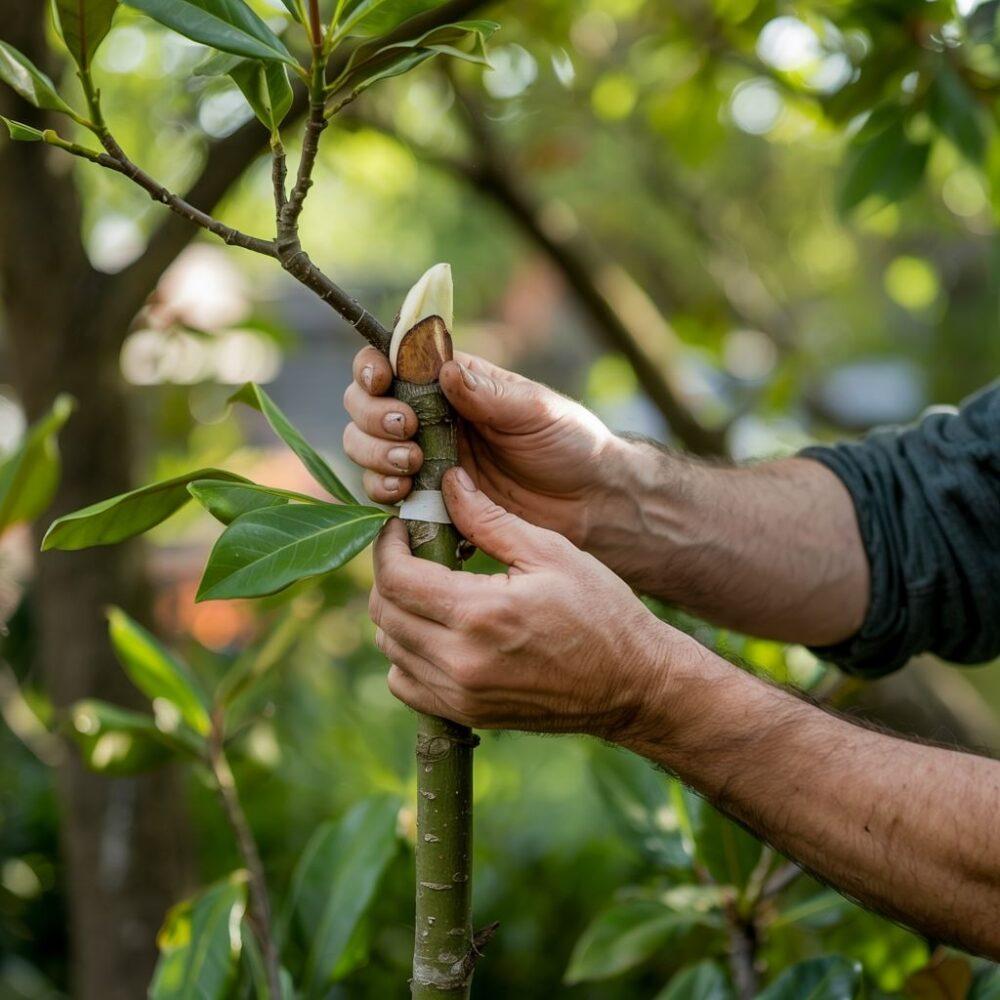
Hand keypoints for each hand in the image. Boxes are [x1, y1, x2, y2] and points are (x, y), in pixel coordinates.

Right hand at [343, 347, 621, 548]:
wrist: (590, 503)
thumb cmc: (571, 444)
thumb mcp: (536, 410)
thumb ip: (489, 394)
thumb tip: (445, 370)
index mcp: (454, 384)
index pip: (395, 361)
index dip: (373, 366)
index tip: (381, 379)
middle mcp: (431, 417)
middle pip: (365, 405)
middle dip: (372, 415)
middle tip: (405, 429)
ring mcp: (426, 458)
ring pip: (365, 448)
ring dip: (373, 453)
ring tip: (409, 465)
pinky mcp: (430, 499)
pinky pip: (385, 492)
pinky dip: (382, 490)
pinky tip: (404, 493)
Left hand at [369, 466, 672, 736]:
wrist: (634, 685)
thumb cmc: (601, 612)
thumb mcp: (551, 552)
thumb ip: (489, 518)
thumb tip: (447, 482)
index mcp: (480, 613)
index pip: (395, 577)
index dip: (387, 545)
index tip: (400, 528)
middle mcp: (461, 661)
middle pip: (385, 612)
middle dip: (391, 574)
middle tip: (415, 553)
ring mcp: (461, 694)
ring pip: (390, 647)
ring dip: (398, 613)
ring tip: (431, 590)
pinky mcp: (466, 715)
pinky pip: (404, 683)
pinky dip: (408, 655)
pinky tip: (438, 633)